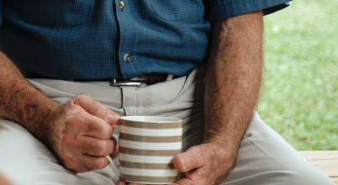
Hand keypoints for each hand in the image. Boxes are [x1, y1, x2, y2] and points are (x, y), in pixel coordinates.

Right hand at [44, 94, 119, 173]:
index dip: (109, 128)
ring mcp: (70, 154)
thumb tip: (115, 119)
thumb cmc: (67, 114)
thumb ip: (100, 108)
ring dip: (105, 154)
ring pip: (100, 162)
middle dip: (110, 143)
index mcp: (75, 122)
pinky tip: (94, 152)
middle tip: (105, 137)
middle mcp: (71, 140)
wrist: (48, 124)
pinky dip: (97, 160)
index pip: (104, 130)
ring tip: (101, 145)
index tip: (106, 127)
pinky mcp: (71, 164)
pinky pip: (93, 168)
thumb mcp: (82, 102)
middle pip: (103, 147)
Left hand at [116, 141, 235, 184]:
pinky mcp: (172, 184)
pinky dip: (145, 183)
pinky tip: (131, 179)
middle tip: (121, 183)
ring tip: (121, 182)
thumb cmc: (210, 157)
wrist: (217, 159)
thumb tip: (178, 163)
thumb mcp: (202, 155)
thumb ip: (190, 159)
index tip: (133, 184)